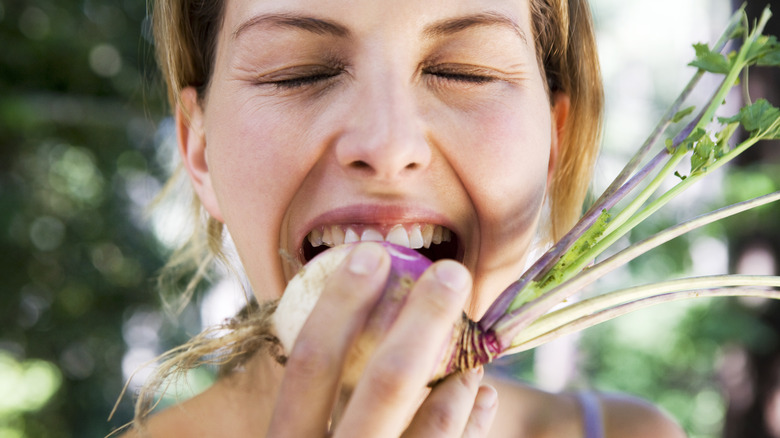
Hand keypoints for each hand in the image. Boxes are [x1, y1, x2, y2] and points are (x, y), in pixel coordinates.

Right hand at [267, 242, 497, 436]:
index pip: (309, 362)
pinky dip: (470, 421)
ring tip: (472, 342)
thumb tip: (342, 314)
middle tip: (452, 273)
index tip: (371, 253)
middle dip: (425, 319)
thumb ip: (304, 397)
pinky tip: (479, 393)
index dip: (339, 303)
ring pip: (434, 428)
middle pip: (386, 383)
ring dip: (459, 372)